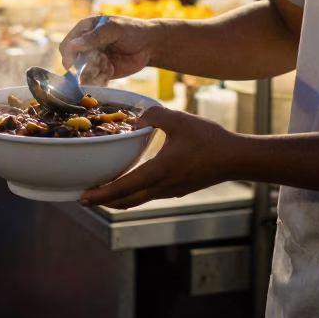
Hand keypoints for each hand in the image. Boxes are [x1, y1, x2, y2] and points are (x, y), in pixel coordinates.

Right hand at [60, 14, 155, 83]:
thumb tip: (73, 45)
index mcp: (85, 30)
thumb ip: (94, 37)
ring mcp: (94, 59)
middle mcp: (86, 45)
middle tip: (100, 64)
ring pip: (83, 74)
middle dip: (85, 66)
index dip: (68, 55)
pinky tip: (110, 73)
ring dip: (94, 74)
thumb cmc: (132, 31)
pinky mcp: (102, 72)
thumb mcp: (114, 29)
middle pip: (74, 62)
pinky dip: (100, 80)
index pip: (68, 44)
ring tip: (108, 68)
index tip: (74, 64)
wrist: (150, 45)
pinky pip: (94, 81)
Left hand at [80, 108, 238, 208]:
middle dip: (104, 201)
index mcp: (158, 172)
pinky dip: (134, 193)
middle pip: (126, 201)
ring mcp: (171, 191)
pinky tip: (132, 182)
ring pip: (138, 200)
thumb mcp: (178, 119)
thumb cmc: (208, 139)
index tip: (83, 198)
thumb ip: (153, 116)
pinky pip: (149, 195)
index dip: (101, 194)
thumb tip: (136, 120)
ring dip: (119, 199)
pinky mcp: (178, 189)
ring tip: (104, 192)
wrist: (235, 158)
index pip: (122, 188)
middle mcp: (162, 187)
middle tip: (86, 198)